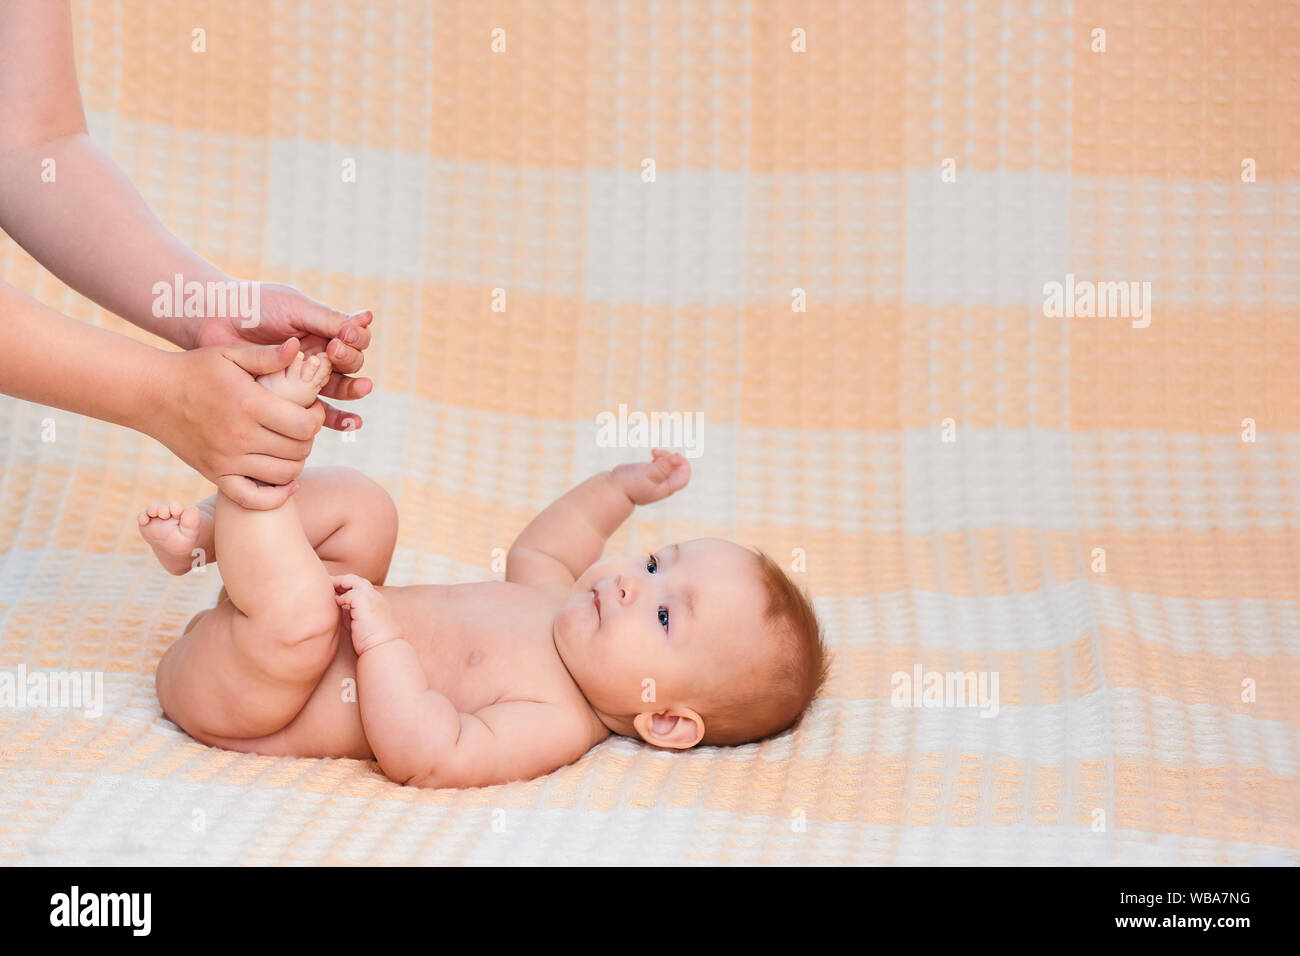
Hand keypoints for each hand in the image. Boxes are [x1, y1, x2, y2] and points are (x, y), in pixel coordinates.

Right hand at [152, 340, 324, 508]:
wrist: (151, 393)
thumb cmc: (194, 369)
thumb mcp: (230, 355)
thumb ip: (267, 356)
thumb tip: (298, 346)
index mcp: (250, 405)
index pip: (306, 425)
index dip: (317, 417)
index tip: (312, 408)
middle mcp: (240, 437)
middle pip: (299, 451)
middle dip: (309, 438)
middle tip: (302, 426)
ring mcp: (227, 460)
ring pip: (283, 476)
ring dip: (296, 463)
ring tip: (290, 446)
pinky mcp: (214, 475)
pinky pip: (252, 499)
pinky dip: (274, 497)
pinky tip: (284, 482)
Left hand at [193, 282, 373, 431]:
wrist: (214, 320)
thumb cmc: (254, 306)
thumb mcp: (294, 307)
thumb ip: (327, 318)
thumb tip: (367, 320)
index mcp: (322, 331)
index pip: (354, 339)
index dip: (356, 339)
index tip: (344, 335)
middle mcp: (317, 355)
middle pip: (350, 365)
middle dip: (349, 360)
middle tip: (336, 353)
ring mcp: (303, 378)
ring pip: (338, 389)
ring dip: (353, 390)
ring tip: (361, 389)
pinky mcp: (287, 399)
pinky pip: (317, 413)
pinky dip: (337, 419)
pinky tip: (351, 423)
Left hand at [331, 573, 401, 654]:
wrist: (383, 647)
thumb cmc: (372, 640)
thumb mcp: (361, 623)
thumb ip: (351, 614)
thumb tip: (338, 610)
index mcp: (376, 601)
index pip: (361, 586)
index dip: (347, 586)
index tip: (335, 590)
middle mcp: (375, 596)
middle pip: (357, 579)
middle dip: (341, 580)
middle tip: (328, 583)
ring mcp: (371, 597)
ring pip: (353, 580)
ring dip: (339, 583)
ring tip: (328, 586)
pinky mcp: (365, 602)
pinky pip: (350, 593)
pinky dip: (341, 597)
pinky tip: (336, 603)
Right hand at [612, 448, 690, 505]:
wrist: (614, 489)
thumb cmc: (630, 483)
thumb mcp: (648, 473)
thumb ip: (663, 466)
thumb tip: (677, 458)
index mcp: (667, 487)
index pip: (684, 476)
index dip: (682, 463)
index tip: (672, 455)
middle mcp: (663, 485)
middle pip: (677, 469)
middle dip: (671, 457)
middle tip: (658, 452)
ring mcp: (656, 480)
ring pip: (669, 466)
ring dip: (665, 456)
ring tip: (654, 452)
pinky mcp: (648, 475)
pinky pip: (660, 465)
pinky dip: (659, 458)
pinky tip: (652, 453)